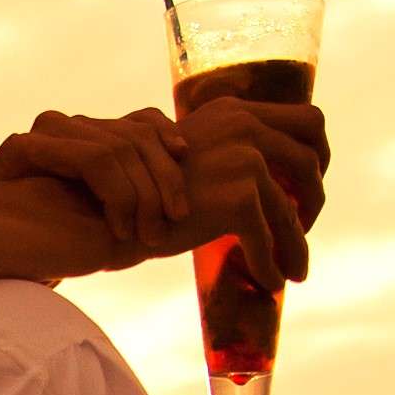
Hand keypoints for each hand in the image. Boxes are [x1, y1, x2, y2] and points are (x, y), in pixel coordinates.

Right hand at [0, 98, 325, 276]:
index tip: (302, 196)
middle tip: (305, 232)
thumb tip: (251, 194)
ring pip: (289, 205)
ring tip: (293, 272)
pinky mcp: (235, 196)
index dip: (314, 155)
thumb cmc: (116, 197)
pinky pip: (265, 236)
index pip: (304, 119)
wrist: (80, 213)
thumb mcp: (174, 170)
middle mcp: (240, 123)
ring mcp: (241, 157)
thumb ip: (210, 165)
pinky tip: (266, 284)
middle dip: (315, 195)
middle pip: (312, 151)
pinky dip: (267, 262)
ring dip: (295, 242)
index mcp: (229, 111)